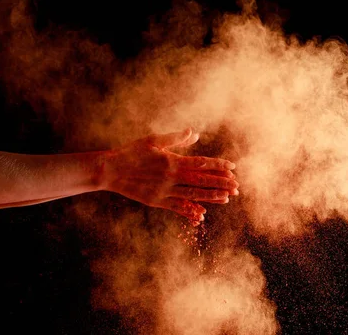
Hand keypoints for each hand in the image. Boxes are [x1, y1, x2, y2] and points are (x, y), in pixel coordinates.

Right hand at [101, 128, 238, 221]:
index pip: (201, 163)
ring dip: (211, 197)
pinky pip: (177, 207)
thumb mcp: (153, 140)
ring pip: (193, 195)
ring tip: (227, 198)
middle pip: (201, 181)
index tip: (232, 167)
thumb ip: (176, 138)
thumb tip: (195, 133)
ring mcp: (164, 191)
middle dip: (221, 183)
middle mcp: (171, 177)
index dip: (218, 165)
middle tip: (237, 186)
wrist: (110, 170)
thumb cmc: (132, 152)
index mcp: (172, 161)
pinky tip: (202, 214)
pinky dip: (190, 211)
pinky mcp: (157, 202)